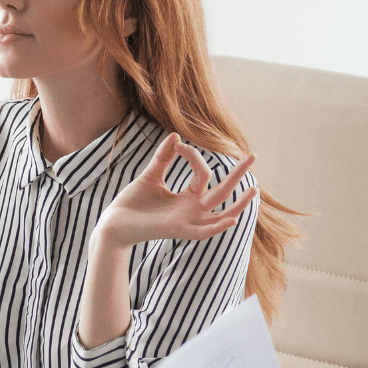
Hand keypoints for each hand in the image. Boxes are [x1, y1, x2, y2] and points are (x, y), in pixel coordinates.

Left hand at [92, 133, 256, 249]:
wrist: (113, 224)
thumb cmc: (131, 204)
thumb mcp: (150, 176)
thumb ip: (163, 158)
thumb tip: (176, 136)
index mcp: (187, 198)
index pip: (202, 174)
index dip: (193, 156)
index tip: (178, 146)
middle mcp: (191, 210)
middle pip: (221, 192)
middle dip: (237, 175)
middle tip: (253, 155)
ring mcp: (186, 221)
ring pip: (219, 214)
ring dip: (237, 204)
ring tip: (253, 189)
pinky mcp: (176, 230)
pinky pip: (201, 232)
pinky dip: (216, 227)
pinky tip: (232, 219)